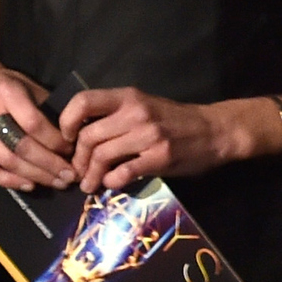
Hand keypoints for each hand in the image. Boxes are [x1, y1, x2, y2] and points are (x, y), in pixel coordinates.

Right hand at [0, 59, 75, 190]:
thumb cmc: (8, 87)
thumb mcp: (30, 87)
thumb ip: (48, 109)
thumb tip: (76, 134)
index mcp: (6, 92)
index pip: (33, 123)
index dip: (54, 140)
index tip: (72, 150)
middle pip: (20, 145)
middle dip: (49, 164)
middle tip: (70, 175)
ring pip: (6, 161)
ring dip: (35, 176)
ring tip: (57, 182)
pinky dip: (9, 181)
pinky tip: (30, 185)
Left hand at [58, 87, 231, 192]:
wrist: (215, 131)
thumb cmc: (174, 119)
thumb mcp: (143, 105)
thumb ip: (114, 115)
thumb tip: (79, 135)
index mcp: (128, 97)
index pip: (83, 101)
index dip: (66, 121)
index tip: (67, 139)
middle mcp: (135, 112)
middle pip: (88, 136)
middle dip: (77, 159)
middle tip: (78, 172)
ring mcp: (148, 135)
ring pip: (102, 155)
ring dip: (90, 175)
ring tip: (89, 185)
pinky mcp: (159, 157)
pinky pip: (124, 172)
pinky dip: (111, 181)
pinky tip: (111, 183)